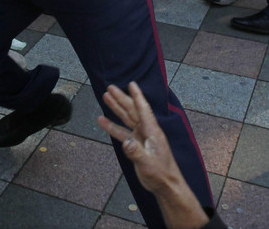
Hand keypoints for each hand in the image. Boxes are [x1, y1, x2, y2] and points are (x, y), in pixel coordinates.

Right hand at [97, 82, 208, 227]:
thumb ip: (136, 153)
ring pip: (126, 118)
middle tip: (110, 87)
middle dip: (121, 98)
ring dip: (116, 108)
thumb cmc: (161, 174)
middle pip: (132, 111)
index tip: (131, 84)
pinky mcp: (136, 145)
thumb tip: (126, 142)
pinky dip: (112, 126)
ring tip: (106, 96)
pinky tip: (103, 121)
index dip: (137, 96)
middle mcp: (147, 131)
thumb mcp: (148, 164)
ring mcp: (141, 137)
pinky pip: (122, 132)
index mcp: (153, 132)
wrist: (166, 185)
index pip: (143, 110)